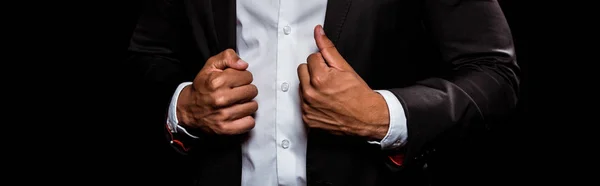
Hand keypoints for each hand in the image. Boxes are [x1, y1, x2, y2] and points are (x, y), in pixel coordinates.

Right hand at [177, 49, 258, 134]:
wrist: (188, 109)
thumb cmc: (203, 86)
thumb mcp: (211, 65)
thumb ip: (227, 57)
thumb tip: (244, 65)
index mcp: (217, 81)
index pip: (248, 76)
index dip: (243, 77)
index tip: (235, 81)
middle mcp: (220, 98)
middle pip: (252, 91)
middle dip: (247, 90)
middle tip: (237, 92)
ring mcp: (223, 115)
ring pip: (253, 107)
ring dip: (247, 104)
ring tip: (238, 103)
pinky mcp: (225, 128)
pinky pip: (249, 123)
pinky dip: (247, 119)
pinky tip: (239, 114)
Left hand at [297, 25, 389, 139]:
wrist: (367, 118)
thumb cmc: (359, 95)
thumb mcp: (345, 68)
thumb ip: (328, 48)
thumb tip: (319, 33)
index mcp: (319, 79)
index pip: (311, 58)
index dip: (323, 63)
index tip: (332, 71)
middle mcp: (310, 94)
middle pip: (302, 71)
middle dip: (314, 72)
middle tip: (329, 80)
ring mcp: (308, 108)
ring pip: (301, 87)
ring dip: (311, 87)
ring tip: (327, 92)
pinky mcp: (307, 119)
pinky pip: (303, 104)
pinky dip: (311, 102)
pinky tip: (324, 103)